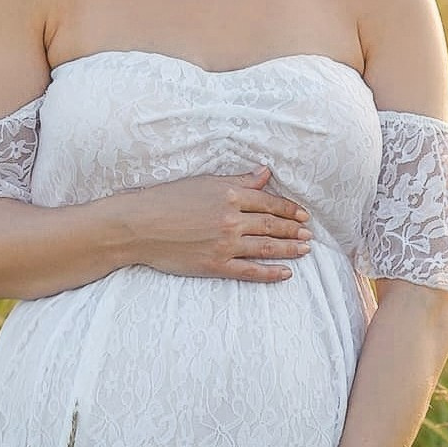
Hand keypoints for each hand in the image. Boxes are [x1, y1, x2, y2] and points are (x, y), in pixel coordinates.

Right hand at [130, 166, 312, 283]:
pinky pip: (250, 271)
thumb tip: (265, 173)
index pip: (268, 202)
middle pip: (271, 225)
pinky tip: (285, 273)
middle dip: (293, 230)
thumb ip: (239, 180)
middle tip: (308, 234)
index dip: (289, 209)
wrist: (139, 225)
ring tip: (304, 250)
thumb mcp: (204, 183)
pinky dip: (270, 273)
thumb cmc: (166, 199)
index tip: (302, 215)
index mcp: (229, 194)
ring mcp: (224, 243)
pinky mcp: (215, 264)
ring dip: (288, 249)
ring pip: (266, 247)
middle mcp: (231, 219)